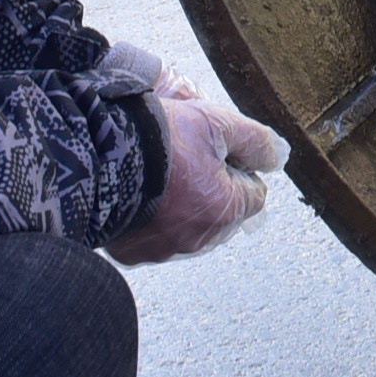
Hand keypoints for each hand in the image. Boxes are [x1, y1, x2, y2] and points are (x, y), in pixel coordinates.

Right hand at [108, 87, 286, 265]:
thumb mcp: (216, 123)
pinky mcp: (133, 253)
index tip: (215, 152)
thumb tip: (278, 156)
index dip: (238, 168)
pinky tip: (140, 194)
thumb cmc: (158, 138)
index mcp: (224, 208)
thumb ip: (255, 141)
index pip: (254, 194)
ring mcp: (163, 249)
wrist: (97, 154)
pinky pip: (154, 238)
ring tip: (160, 175)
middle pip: (222, 213)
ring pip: (189, 227)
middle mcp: (198, 237)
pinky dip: (152, 220)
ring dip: (183, 207)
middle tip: (185, 160)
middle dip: (213, 189)